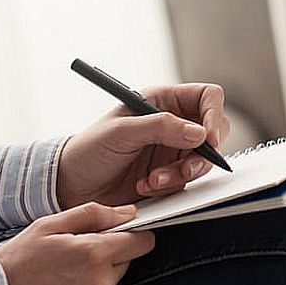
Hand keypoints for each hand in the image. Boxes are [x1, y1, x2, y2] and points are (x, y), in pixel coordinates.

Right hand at [0, 202, 154, 284]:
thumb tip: (127, 213)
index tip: (119, 236)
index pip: (141, 242)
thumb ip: (93, 214)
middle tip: (70, 258)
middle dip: (105, 258)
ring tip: (59, 281)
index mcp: (94, 255)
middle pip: (123, 264)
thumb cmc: (15, 263)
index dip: (131, 235)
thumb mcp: (48, 225)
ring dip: (94, 282)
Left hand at [56, 83, 230, 208]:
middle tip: (186, 168)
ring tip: (153, 180)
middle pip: (213, 131)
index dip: (214, 115)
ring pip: (202, 161)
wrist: (71, 186)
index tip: (209, 138)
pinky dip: (170, 186)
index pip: (206, 98)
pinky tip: (145, 186)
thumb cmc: (89, 149)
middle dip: (203, 153)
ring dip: (182, 173)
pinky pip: (187, 182)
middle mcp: (172, 124)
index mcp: (162, 101)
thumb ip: (161, 127)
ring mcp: (172, 151)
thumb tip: (199, 132)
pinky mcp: (169, 175)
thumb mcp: (121, 131)